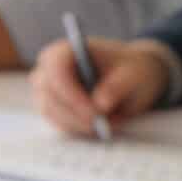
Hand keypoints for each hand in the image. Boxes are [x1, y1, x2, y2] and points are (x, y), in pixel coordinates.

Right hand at [31, 36, 170, 137]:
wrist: (130, 78)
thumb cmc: (130, 70)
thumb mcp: (134, 74)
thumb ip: (118, 86)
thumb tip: (101, 104)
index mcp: (65, 51)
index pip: (56, 70)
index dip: (71, 93)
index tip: (94, 112)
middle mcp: (49, 70)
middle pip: (50, 96)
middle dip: (76, 115)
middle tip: (103, 125)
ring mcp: (47, 92)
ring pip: (54, 115)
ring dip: (80, 124)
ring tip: (108, 122)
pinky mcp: (52, 111)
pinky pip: (60, 126)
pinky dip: (81, 129)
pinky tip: (101, 124)